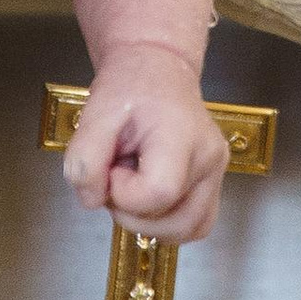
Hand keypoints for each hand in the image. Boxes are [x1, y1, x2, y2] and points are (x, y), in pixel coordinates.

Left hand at [62, 46, 228, 241]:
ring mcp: (217, 173)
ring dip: (148, 220)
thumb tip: (94, 199)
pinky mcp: (213, 184)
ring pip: (187, 229)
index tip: (112, 166)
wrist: (156, 70)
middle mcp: (210, 158)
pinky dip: (166, 222)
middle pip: (177, 222)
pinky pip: (195, 224)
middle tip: (119, 175)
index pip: (159, 192)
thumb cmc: (130, 87)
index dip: (124, 193)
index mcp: (184, 134)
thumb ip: (84, 160)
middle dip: (133, 211)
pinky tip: (147, 195)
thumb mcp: (95, 113)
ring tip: (133, 183)